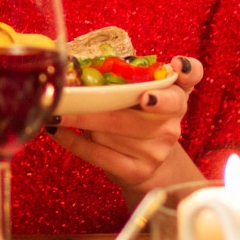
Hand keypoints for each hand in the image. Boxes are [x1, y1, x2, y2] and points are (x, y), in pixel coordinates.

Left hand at [53, 56, 206, 194]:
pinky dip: (73, 141)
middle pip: (125, 115)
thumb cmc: (144, 115)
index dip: (166, 94)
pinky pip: (97, 154)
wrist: (151, 160)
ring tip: (58, 110)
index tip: (146, 96)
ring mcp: (155, 152)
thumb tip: (101, 67)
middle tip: (63, 97)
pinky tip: (57, 130)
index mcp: (176, 99)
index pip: (181, 90)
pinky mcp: (137, 172)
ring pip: (106, 134)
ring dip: (79, 121)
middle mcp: (170, 127)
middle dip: (92, 106)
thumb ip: (145, 72)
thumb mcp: (152, 90)